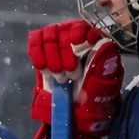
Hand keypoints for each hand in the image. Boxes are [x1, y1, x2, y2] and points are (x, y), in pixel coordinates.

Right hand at [28, 19, 123, 136]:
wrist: (74, 112)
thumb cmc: (93, 98)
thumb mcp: (104, 85)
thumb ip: (104, 65)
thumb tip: (103, 45)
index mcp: (95, 44)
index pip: (85, 27)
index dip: (79, 31)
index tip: (77, 42)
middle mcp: (75, 39)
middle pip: (64, 30)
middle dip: (64, 54)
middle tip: (69, 75)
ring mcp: (56, 44)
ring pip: (48, 35)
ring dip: (50, 56)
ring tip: (58, 76)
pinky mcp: (41, 51)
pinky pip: (34, 43)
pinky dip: (37, 54)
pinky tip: (42, 68)